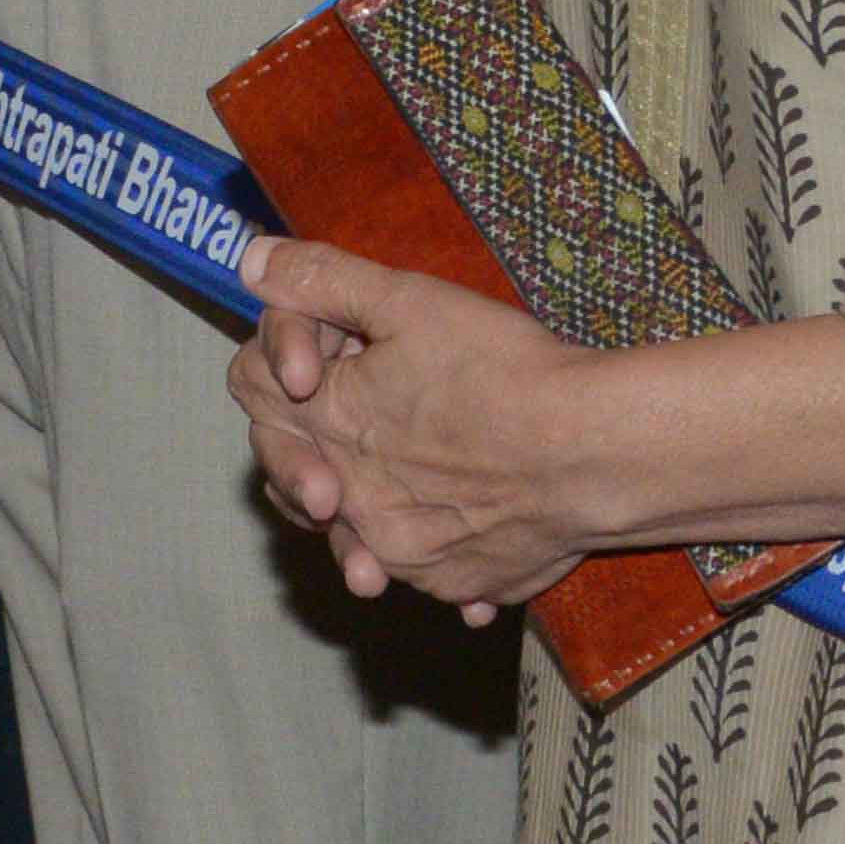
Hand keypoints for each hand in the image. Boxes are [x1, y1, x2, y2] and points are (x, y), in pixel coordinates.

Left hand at [239, 239, 612, 614]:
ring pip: (352, 533)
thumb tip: (251, 260)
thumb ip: (324, 278)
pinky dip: (437, 550)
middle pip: (288, 475)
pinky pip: (426, 574)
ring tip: (392, 502)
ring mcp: (401, 553)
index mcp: (326, 423)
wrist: (593, 453)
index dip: (277, 357)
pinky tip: (467, 527)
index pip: (251, 387)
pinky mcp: (452, 583)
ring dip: (362, 515)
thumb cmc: (505, 371)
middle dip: (306, 447)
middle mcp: (349, 501)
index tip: (324, 356)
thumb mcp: (410, 300)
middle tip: (351, 420)